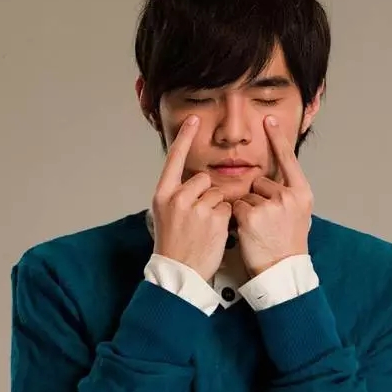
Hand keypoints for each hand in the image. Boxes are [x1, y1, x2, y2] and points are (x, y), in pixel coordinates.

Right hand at [151, 115, 231, 281]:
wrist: (178, 271)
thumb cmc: (173, 242)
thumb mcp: (165, 214)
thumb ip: (178, 194)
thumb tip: (196, 181)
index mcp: (163, 194)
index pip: (174, 159)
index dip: (185, 137)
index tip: (193, 120)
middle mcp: (178, 197)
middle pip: (203, 179)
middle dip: (206, 194)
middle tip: (198, 217)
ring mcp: (196, 207)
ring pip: (217, 193)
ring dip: (216, 207)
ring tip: (205, 228)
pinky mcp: (215, 218)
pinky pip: (227, 207)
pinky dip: (225, 218)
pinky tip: (214, 233)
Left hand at [232, 115, 312, 276]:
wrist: (283, 271)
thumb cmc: (288, 244)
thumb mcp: (298, 215)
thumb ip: (287, 194)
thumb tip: (270, 180)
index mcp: (301, 193)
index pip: (288, 159)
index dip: (278, 138)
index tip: (269, 119)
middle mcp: (288, 196)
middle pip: (259, 181)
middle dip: (256, 197)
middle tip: (266, 221)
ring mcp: (270, 205)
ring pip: (246, 195)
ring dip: (247, 208)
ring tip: (259, 229)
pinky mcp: (251, 215)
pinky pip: (237, 206)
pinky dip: (238, 217)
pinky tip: (249, 231)